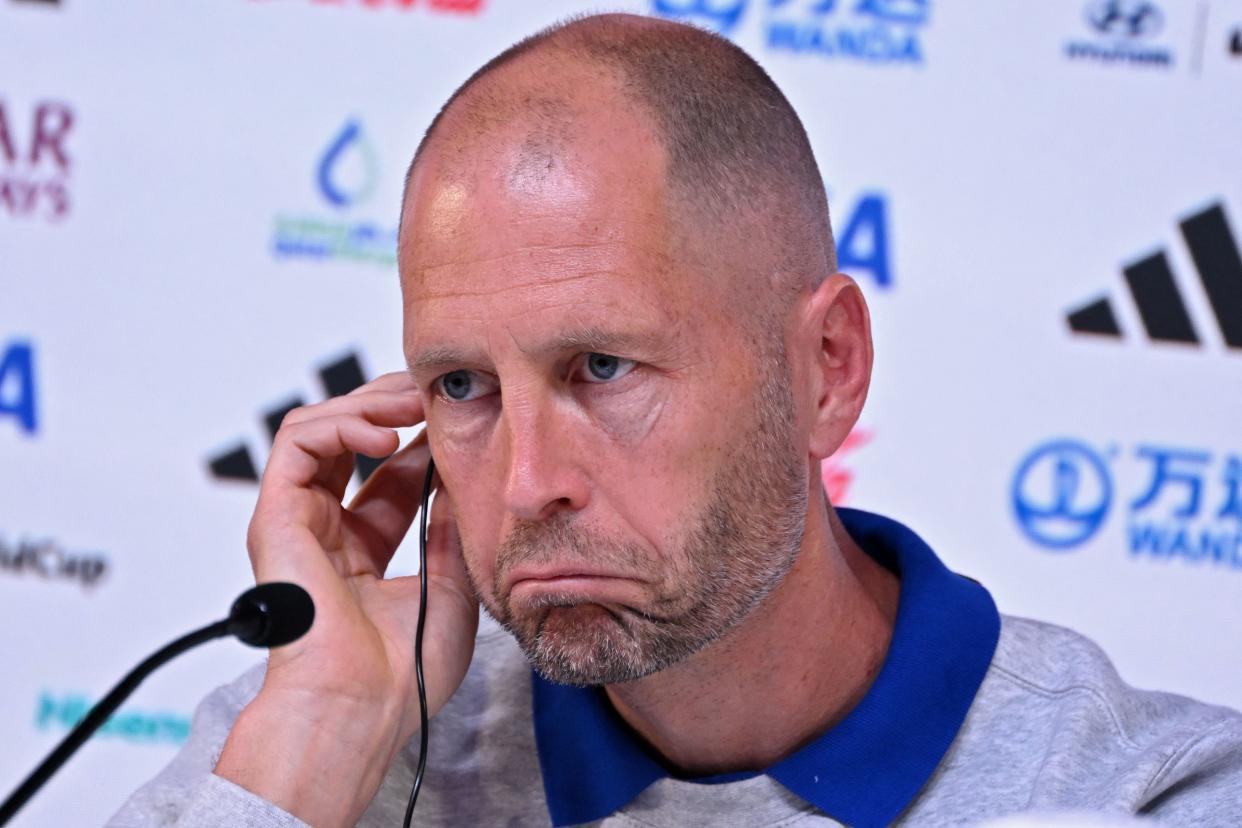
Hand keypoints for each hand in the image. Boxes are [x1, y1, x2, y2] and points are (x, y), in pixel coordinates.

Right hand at [214, 371, 478, 826]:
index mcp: (363, 552)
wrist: (363, 705)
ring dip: (369, 404)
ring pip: (321, 428)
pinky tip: (384, 435)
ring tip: (410, 406)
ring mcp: (299, 521)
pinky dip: (341, 423)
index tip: (459, 423)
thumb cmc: (404, 669)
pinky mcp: (276, 514)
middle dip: (394, 408)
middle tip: (434, 396)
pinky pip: (297, 441)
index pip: (390, 473)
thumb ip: (450, 526)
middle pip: (352, 441)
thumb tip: (460, 475)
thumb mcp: (450, 584)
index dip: (424, 440)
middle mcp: (327, 532)